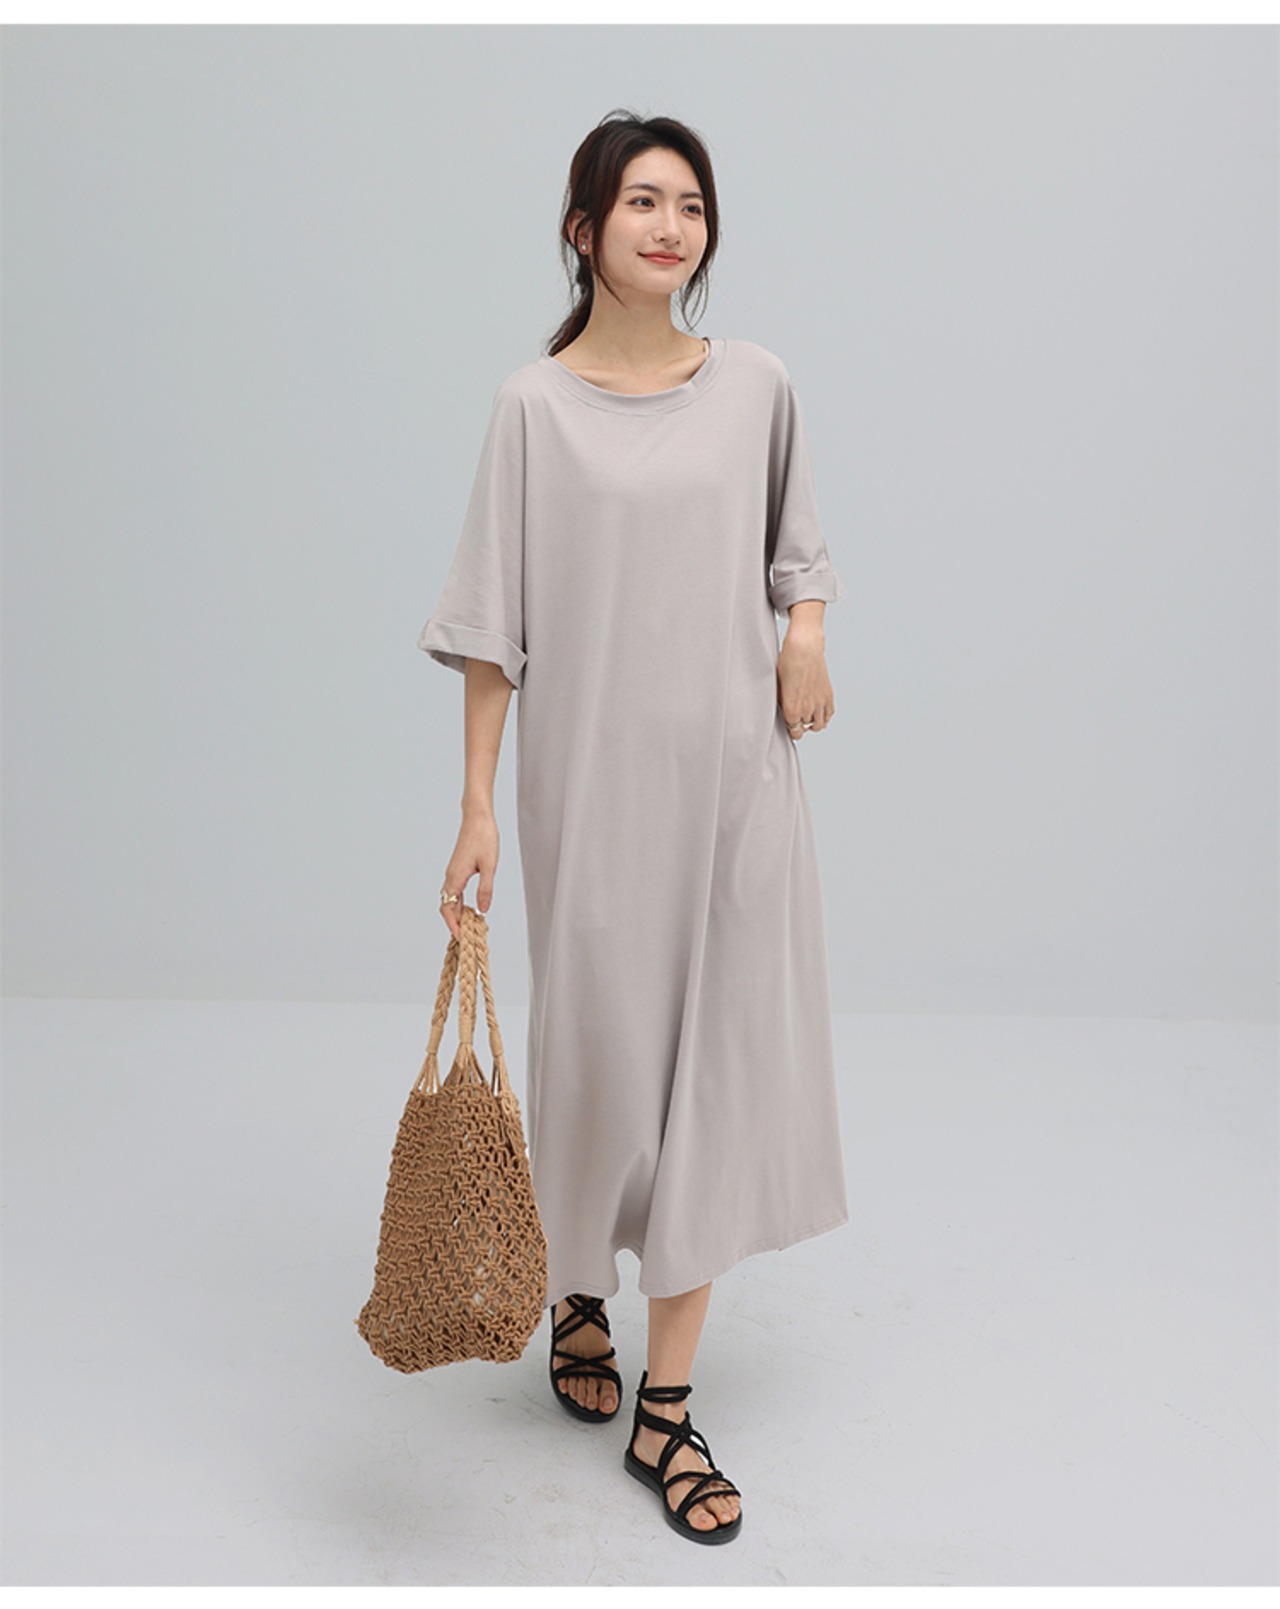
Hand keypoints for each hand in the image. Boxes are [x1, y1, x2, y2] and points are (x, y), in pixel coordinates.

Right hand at [440, 807, 498, 938]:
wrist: (477, 817)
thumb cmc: (484, 838)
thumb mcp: (489, 866)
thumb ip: (485, 890)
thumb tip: (482, 911)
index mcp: (455, 878)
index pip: (448, 909)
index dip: (453, 925)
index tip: (461, 939)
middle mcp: (450, 877)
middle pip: (447, 907)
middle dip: (455, 923)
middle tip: (469, 937)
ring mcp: (453, 873)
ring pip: (451, 899)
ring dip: (459, 914)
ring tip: (472, 927)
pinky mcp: (458, 869)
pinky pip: (455, 892)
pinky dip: (461, 903)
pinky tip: (472, 909)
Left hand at [777, 623, 833, 740]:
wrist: (804, 648)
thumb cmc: (788, 663)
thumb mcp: (778, 686)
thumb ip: (782, 703)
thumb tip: (784, 711)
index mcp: (792, 709)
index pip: (794, 732)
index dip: (791, 729)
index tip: (789, 723)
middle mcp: (807, 709)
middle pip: (805, 729)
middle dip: (800, 724)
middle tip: (796, 717)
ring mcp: (819, 703)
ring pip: (819, 725)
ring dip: (812, 723)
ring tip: (807, 717)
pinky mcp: (828, 695)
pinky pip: (829, 714)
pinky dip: (824, 716)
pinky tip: (818, 712)